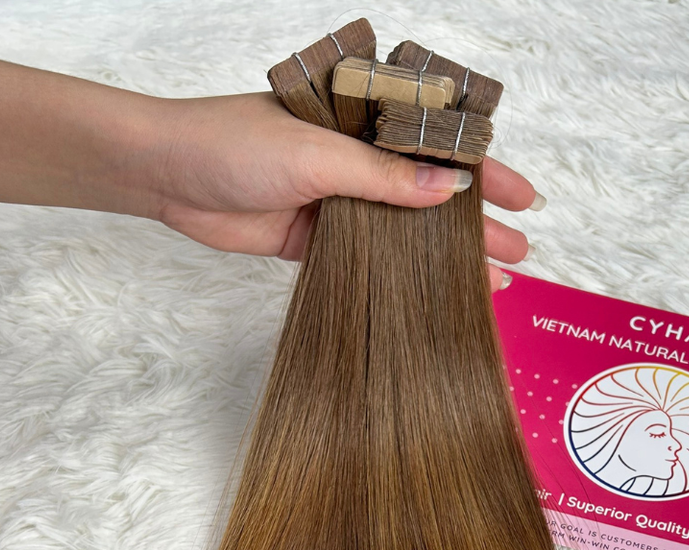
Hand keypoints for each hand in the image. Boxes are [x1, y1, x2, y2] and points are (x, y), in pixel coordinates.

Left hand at [150, 91, 538, 292]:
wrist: (169, 176)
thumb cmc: (234, 142)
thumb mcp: (318, 155)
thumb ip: (383, 178)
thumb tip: (450, 190)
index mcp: (362, 119)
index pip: (437, 143)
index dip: (482, 169)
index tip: (520, 197)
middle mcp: (357, 158)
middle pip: (430, 191)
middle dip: (475, 221)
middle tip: (518, 249)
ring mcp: (339, 199)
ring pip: (405, 229)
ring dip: (444, 254)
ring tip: (492, 280)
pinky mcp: (317, 237)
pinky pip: (370, 256)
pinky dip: (400, 274)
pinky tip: (431, 291)